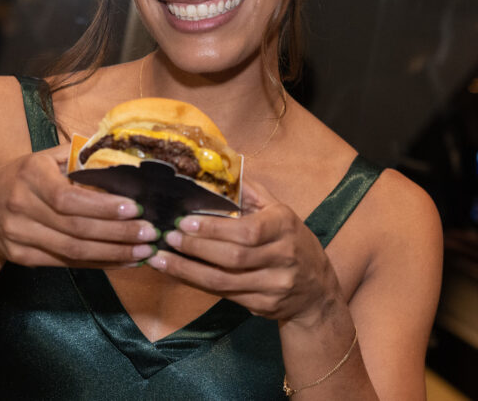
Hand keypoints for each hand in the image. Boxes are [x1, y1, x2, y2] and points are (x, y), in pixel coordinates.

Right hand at [0, 144, 158, 268]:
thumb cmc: (20, 179)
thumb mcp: (42, 159)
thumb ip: (78, 157)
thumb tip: (121, 154)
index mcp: (30, 175)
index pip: (68, 197)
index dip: (103, 206)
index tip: (134, 208)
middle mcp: (21, 206)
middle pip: (74, 228)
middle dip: (117, 233)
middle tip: (150, 233)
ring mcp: (19, 236)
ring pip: (72, 251)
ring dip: (112, 253)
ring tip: (143, 251)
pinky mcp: (23, 258)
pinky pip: (66, 263)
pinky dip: (97, 264)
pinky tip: (122, 261)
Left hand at [149, 178, 342, 325]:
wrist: (316, 290)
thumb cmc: (290, 241)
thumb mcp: (278, 211)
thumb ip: (250, 193)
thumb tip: (218, 171)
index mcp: (284, 226)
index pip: (247, 230)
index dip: (213, 228)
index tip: (184, 221)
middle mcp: (282, 257)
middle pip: (233, 257)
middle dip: (195, 248)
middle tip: (166, 238)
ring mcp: (274, 285)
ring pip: (224, 282)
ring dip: (187, 270)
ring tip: (161, 259)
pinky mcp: (264, 306)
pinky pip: (224, 296)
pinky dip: (197, 284)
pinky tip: (178, 274)